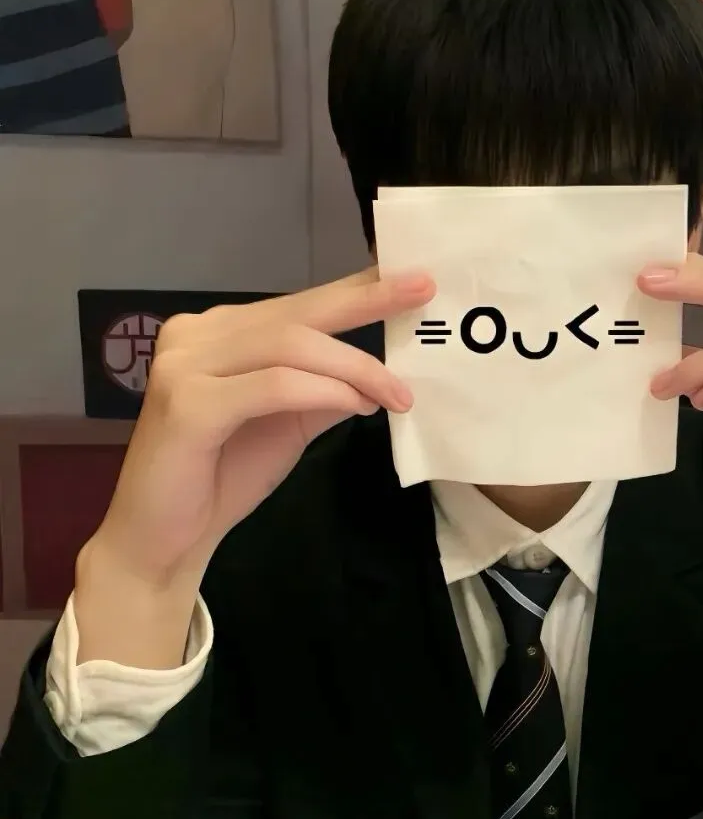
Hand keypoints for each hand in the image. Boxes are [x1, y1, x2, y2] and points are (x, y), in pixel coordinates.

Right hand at [78, 268, 434, 664]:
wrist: (165, 540)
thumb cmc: (224, 477)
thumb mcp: (290, 423)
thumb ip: (325, 389)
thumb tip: (379, 369)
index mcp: (220, 332)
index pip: (298, 305)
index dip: (355, 289)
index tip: (410, 278)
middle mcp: (197, 334)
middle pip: (296, 312)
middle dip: (365, 301)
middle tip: (420, 292)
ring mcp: (185, 365)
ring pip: (289, 344)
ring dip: (355, 367)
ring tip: (397, 394)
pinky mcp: (187, 404)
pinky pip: (273, 385)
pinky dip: (323, 391)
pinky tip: (358, 405)